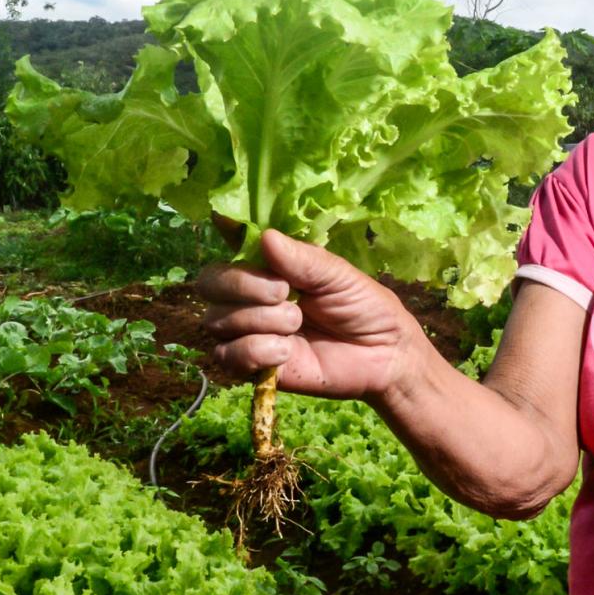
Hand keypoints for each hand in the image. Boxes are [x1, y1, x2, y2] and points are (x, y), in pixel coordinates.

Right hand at [195, 228, 424, 402]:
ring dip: (261, 320)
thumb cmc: (363, 306)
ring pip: (218, 320)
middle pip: (210, 283)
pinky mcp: (252, 366)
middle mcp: (250, 296)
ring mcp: (248, 331)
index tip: (231, 228)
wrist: (383, 355)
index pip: (229, 245)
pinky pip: (227, 355)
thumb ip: (302, 259)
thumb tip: (266, 237)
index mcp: (269, 267)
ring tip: (298, 325)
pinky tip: (286, 352)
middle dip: (244, 285)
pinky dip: (255, 350)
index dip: (225, 235)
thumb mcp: (337, 275)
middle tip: (284, 293)